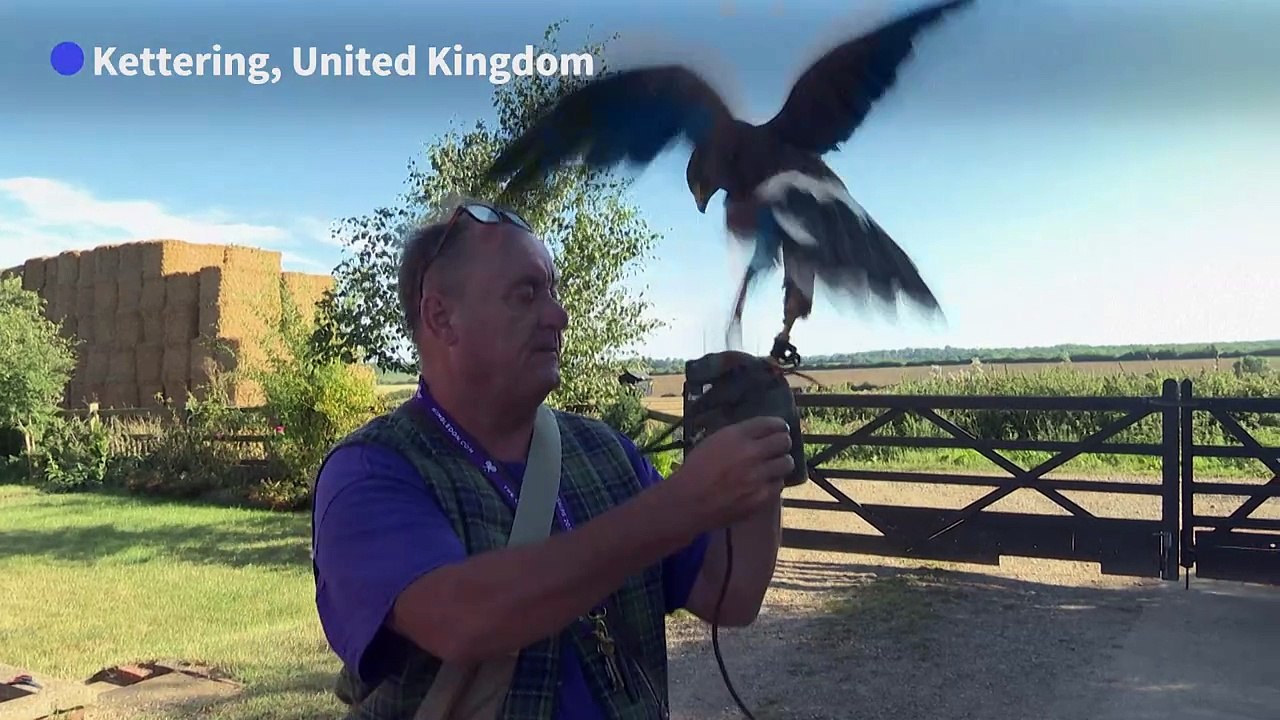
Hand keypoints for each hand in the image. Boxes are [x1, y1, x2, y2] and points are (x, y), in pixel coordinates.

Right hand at [662, 416, 793, 531]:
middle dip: (783, 442)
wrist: (688, 502)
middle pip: (783, 441)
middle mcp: (750, 453)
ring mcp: (758, 476)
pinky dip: (774, 482)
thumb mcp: (712, 443)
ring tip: (776, 465)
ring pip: (786, 463)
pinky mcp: (761, 496)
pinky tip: (765, 482)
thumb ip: (735, 437)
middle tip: (780, 446)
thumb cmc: (695, 470)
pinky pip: (778, 484)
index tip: (780, 428)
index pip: (769, 423)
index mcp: (735, 436)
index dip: (778, 425)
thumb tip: (757, 434)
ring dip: (782, 462)